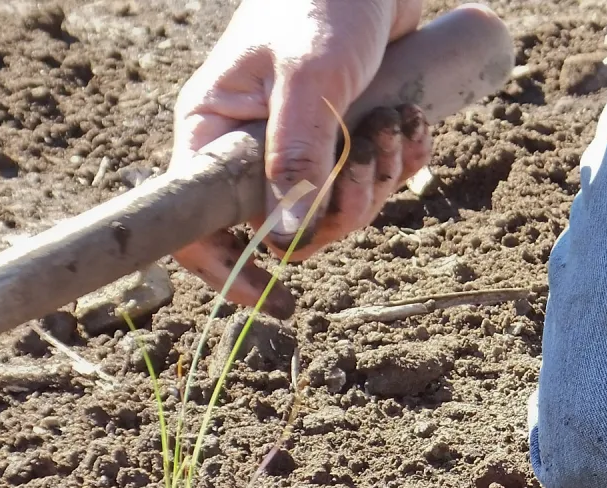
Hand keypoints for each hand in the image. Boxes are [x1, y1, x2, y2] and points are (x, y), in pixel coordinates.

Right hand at [172, 0, 430, 317]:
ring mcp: (298, 148)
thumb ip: (297, 152)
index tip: (269, 296)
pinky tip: (411, 124)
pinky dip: (398, 165)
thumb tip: (286, 238)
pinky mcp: (343, 141)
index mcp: (213, 129)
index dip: (224, 269)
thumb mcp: (309, 73)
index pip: (195, 223)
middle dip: (335, 214)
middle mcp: (249, 148)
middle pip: (280, 232)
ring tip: (395, 127)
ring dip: (375, 184)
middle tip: (365, 166)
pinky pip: (368, 186)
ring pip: (332, 215)